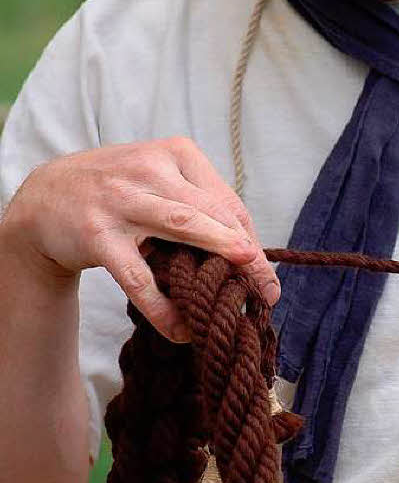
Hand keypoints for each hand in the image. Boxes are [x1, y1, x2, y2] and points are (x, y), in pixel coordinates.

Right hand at [2, 137, 278, 341]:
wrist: (47, 196)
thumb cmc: (118, 190)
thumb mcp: (158, 179)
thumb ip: (197, 203)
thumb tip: (248, 249)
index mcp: (175, 153)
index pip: (226, 200)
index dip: (251, 239)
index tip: (265, 271)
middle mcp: (151, 169)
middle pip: (214, 213)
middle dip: (246, 255)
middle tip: (268, 289)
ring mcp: (123, 200)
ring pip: (183, 230)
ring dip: (216, 264)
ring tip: (239, 297)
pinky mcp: (98, 234)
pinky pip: (138, 277)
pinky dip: (162, 307)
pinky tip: (180, 329)